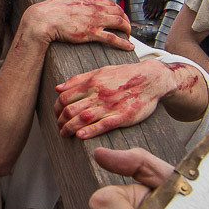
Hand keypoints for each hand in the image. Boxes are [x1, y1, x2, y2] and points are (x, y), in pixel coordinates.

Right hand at [22, 0, 133, 51]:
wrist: (44, 18)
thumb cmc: (50, 10)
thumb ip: (73, 1)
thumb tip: (74, 2)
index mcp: (88, 0)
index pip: (110, 3)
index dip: (118, 9)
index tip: (120, 15)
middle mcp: (94, 9)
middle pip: (118, 11)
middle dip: (126, 19)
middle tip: (127, 27)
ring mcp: (94, 21)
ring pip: (119, 22)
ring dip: (127, 29)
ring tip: (129, 35)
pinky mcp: (91, 33)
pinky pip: (112, 38)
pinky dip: (123, 43)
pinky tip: (129, 47)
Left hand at [53, 60, 195, 138]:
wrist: (151, 78)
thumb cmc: (125, 75)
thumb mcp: (101, 71)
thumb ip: (78, 79)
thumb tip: (58, 88)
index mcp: (92, 82)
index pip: (65, 97)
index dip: (56, 108)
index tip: (57, 114)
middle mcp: (99, 94)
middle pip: (71, 110)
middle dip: (61, 121)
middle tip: (59, 127)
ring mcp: (110, 106)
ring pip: (83, 119)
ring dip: (70, 129)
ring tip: (65, 135)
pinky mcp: (122, 117)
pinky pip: (102, 125)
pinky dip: (89, 132)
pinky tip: (80, 136)